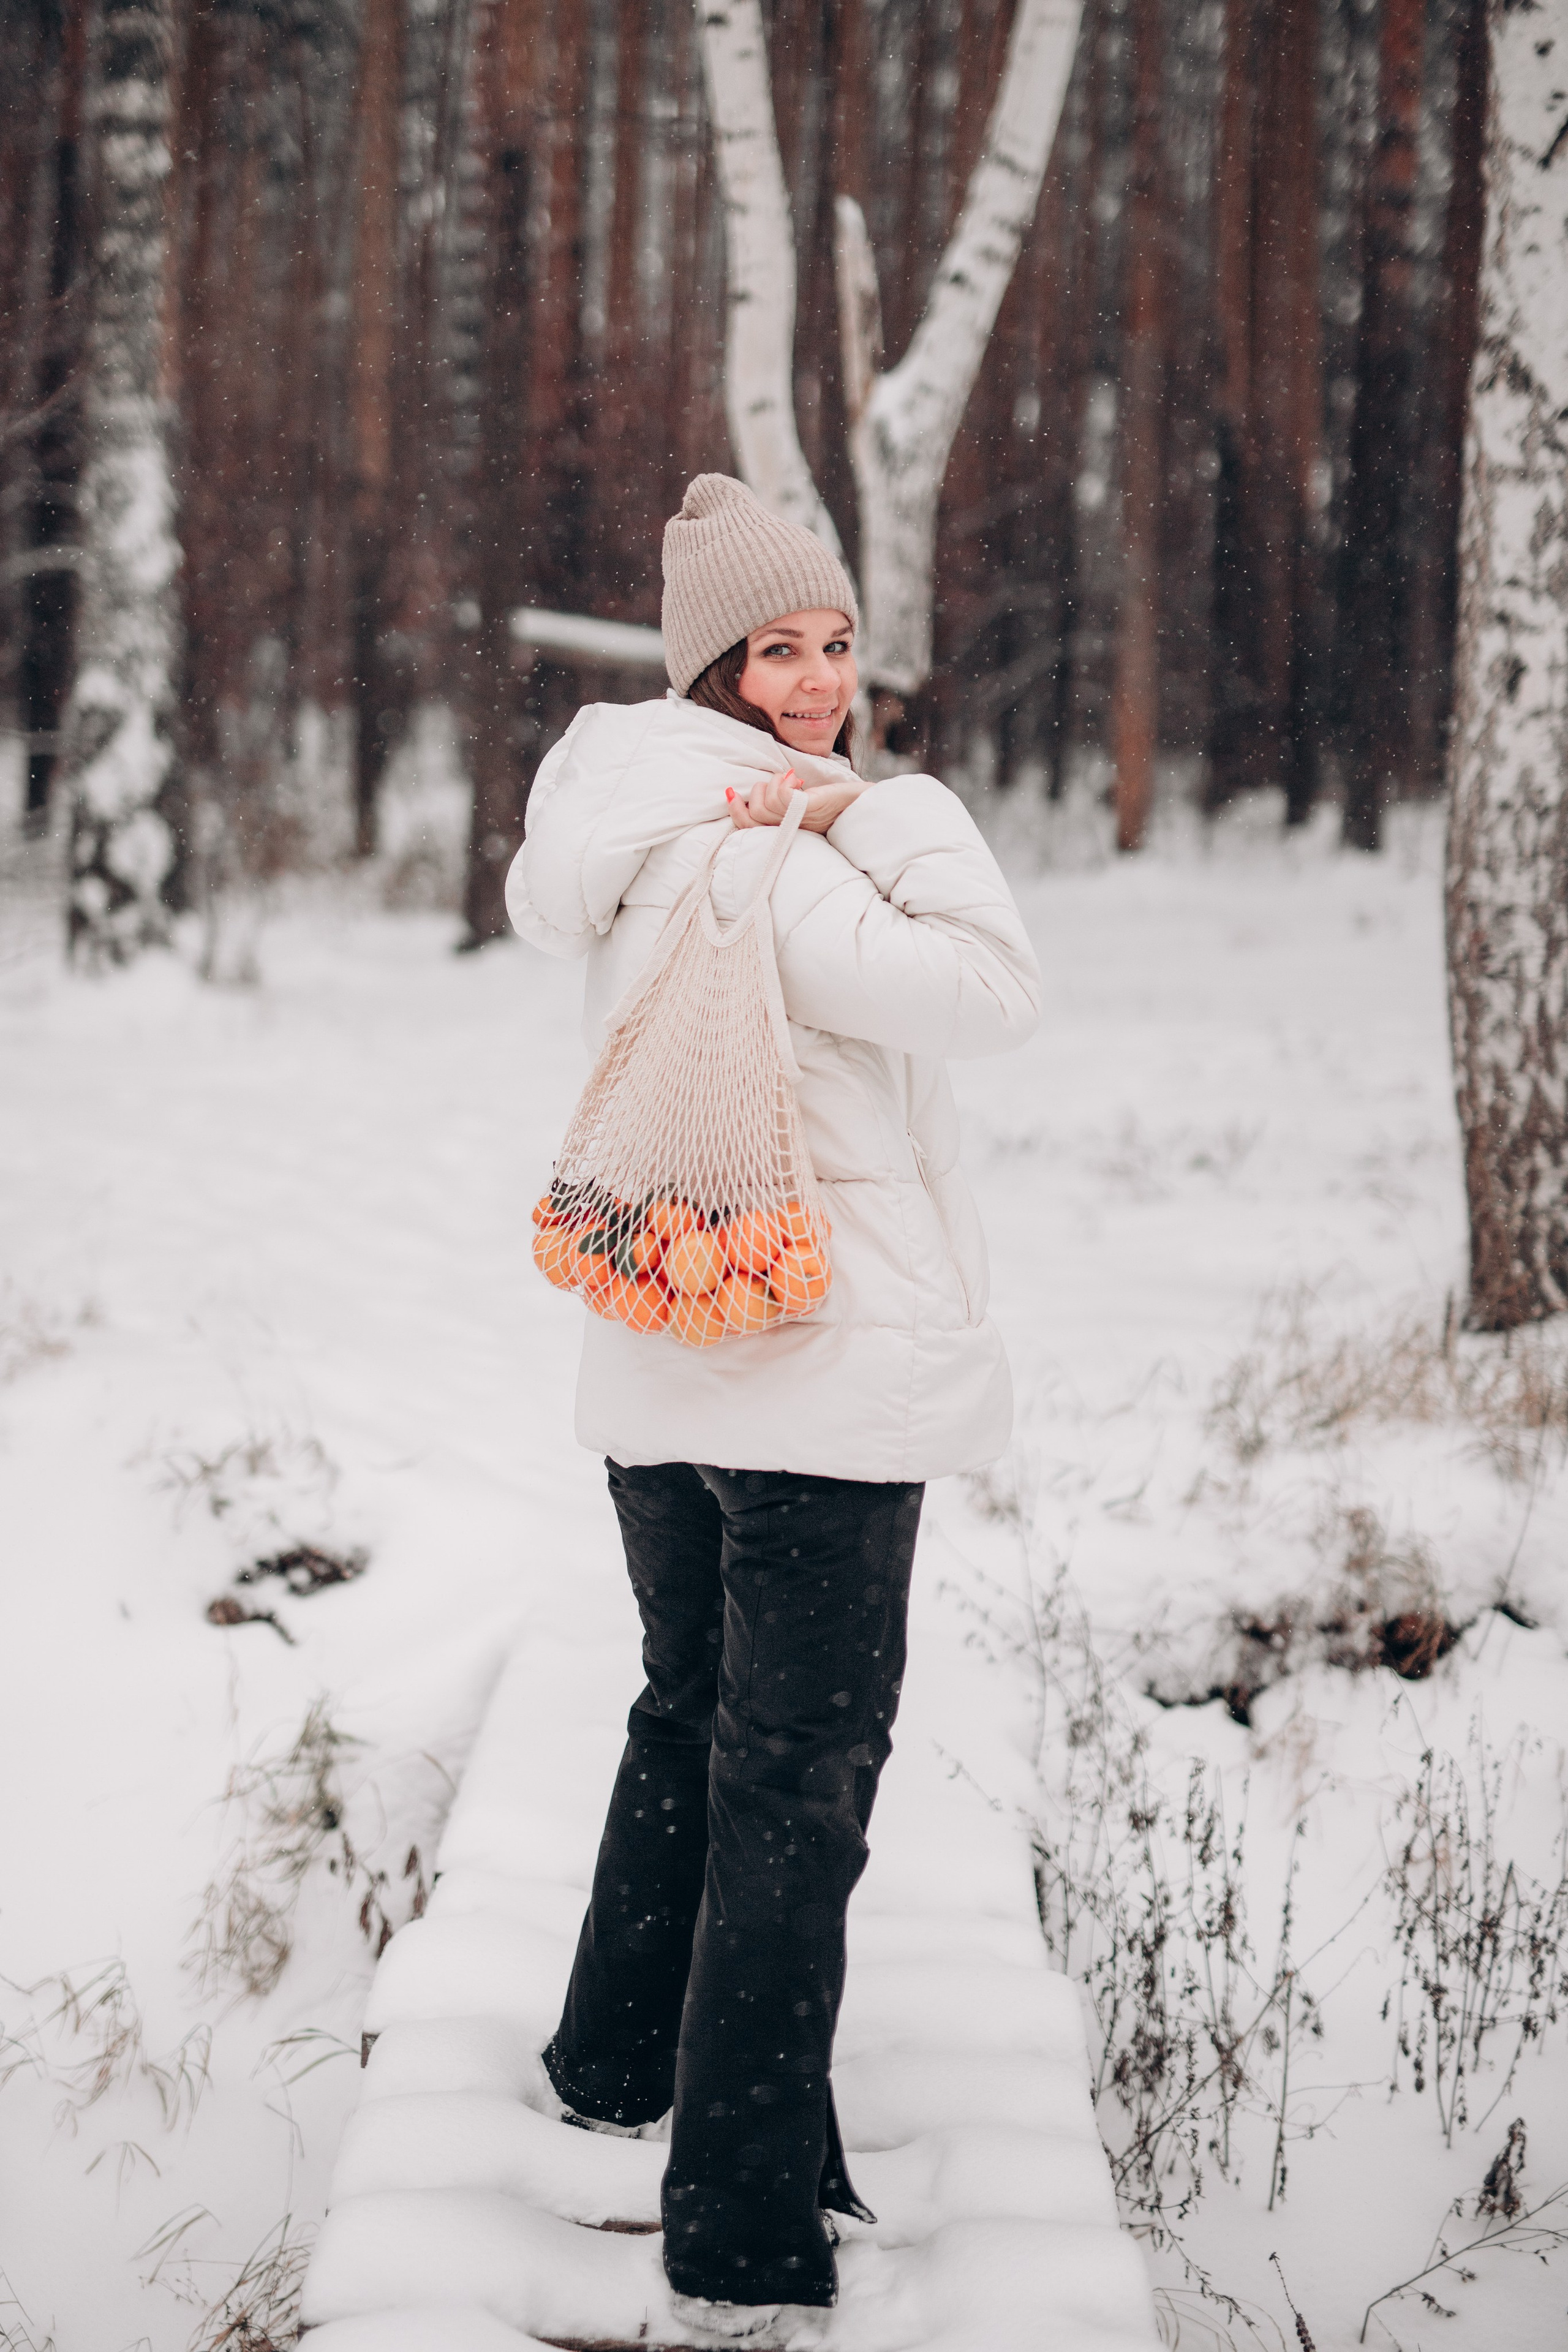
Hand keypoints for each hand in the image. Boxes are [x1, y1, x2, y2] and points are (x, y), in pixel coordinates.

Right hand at [726, 767, 868, 833]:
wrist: (867, 804)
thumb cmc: (838, 803)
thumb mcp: (804, 803)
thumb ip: (782, 800)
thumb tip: (753, 789)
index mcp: (786, 831)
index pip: (748, 828)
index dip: (735, 812)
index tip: (731, 793)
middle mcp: (791, 831)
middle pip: (753, 814)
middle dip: (758, 791)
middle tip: (782, 783)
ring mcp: (800, 821)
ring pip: (765, 804)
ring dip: (774, 783)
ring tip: (793, 780)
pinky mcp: (810, 808)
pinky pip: (781, 798)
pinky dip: (784, 783)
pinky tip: (798, 780)